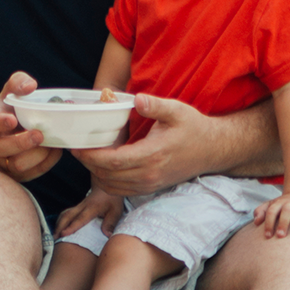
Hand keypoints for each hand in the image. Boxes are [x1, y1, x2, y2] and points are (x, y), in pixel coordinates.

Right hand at [0, 72, 59, 181]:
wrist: (5, 133)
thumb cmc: (10, 109)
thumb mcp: (10, 92)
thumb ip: (18, 82)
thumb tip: (31, 86)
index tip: (13, 119)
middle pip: (0, 149)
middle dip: (21, 143)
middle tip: (39, 134)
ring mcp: (4, 162)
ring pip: (17, 165)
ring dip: (37, 155)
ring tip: (51, 142)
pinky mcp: (18, 174)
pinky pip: (32, 173)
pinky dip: (46, 162)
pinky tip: (55, 150)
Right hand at [55, 188, 125, 237]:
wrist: (107, 185)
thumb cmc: (112, 199)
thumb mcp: (116, 211)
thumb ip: (111, 223)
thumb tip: (106, 235)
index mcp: (92, 208)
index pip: (80, 218)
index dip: (71, 227)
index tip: (63, 234)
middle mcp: (82, 206)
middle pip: (67, 216)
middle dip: (59, 227)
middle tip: (55, 238)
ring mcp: (79, 206)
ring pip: (65, 214)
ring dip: (58, 224)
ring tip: (54, 235)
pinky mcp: (77, 207)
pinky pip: (66, 213)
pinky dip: (61, 221)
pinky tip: (59, 228)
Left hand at [73, 93, 220, 196]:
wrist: (213, 150)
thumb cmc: (194, 128)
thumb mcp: (177, 111)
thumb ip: (156, 105)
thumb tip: (137, 99)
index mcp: (152, 155)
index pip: (112, 161)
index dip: (91, 156)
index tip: (77, 146)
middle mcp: (149, 174)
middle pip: (107, 176)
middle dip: (88, 164)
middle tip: (76, 149)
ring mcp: (150, 184)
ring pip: (112, 186)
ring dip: (96, 174)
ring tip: (87, 157)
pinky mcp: (151, 188)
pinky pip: (122, 190)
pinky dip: (107, 182)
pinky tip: (102, 168)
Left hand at [252, 192, 289, 237]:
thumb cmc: (282, 206)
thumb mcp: (271, 206)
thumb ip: (262, 212)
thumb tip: (256, 221)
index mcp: (279, 203)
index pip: (272, 211)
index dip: (269, 223)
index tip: (267, 236)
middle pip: (286, 211)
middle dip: (283, 223)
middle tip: (280, 236)